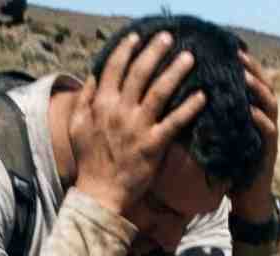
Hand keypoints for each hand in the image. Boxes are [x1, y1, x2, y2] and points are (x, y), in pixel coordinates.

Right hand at [69, 32, 205, 217]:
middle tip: (168, 38)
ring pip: (159, 92)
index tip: (137, 37)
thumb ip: (85, 98)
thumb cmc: (89, 160)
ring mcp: (138, 128)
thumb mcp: (77, 126)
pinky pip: (174, 122)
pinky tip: (202, 95)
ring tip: (189, 58)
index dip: (126, 49)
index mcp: (101, 104)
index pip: (114, 68)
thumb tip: (93, 75)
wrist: (100, 193)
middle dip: (155, 52)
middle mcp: (119, 111)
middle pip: (140, 73)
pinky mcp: (153, 145)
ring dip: (175, 71)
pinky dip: (189, 107)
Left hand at [230, 49, 279, 222]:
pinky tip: (250, 110)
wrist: (247, 200)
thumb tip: (188, 101)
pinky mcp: (269, 151)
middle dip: (253, 69)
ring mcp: (269, 135)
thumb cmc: (230, 168)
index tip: (229, 50)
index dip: (244, 66)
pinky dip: (260, 119)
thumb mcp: (221, 138)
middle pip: (264, 86)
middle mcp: (265, 120)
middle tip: (238, 55)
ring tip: (244, 77)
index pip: (252, 83)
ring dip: (258, 89)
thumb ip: (215, 119)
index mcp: (253, 114)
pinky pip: (268, 131)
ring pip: (270, 104)